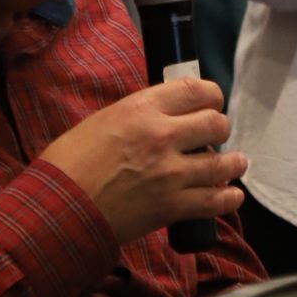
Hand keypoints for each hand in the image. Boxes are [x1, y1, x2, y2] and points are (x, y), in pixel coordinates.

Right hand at [39, 77, 246, 243]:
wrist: (60, 205)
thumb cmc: (69, 162)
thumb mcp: (101, 121)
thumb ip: (135, 117)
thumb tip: (157, 119)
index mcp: (141, 109)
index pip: (194, 90)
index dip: (210, 94)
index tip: (212, 100)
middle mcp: (162, 136)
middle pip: (215, 123)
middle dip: (219, 127)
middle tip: (215, 133)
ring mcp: (171, 173)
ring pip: (222, 163)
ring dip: (233, 162)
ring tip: (236, 161)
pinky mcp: (172, 206)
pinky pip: (214, 201)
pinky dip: (228, 198)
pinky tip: (232, 194)